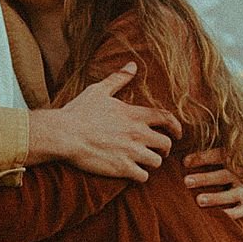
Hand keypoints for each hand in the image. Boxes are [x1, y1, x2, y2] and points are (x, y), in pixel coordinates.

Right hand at [34, 66, 179, 180]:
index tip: (178, 134)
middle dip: (165, 148)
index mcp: (134, 114)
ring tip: (144, 163)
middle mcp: (137, 133)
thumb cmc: (79, 112)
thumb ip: (119, 78)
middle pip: (166, 144)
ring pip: (156, 162)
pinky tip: (133, 173)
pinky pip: (143, 177)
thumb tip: (132, 65)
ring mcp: (131, 152)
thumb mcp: (99, 90)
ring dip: (152, 163)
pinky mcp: (122, 168)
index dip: (176, 127)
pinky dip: (140, 176)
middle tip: (158, 151)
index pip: (166, 119)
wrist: (64, 134)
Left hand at [184, 149, 242, 220]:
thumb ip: (205, 157)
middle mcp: (241, 174)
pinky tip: (215, 215)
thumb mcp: (221, 156)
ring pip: (231, 195)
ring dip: (215, 198)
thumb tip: (185, 161)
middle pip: (223, 176)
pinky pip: (239, 211)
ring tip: (199, 200)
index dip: (202, 159)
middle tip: (186, 182)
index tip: (185, 162)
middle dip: (204, 179)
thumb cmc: (227, 165)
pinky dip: (229, 214)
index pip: (218, 156)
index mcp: (234, 158)